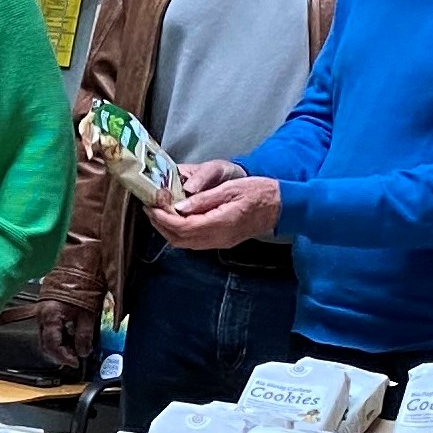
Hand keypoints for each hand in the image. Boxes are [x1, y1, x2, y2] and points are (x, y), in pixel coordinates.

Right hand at [15, 290, 92, 374]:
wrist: (80, 262)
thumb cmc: (83, 282)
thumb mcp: (88, 314)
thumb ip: (84, 336)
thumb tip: (83, 351)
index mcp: (50, 316)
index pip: (52, 345)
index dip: (64, 357)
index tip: (76, 362)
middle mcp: (41, 314)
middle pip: (46, 342)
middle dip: (60, 353)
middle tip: (75, 357)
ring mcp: (42, 309)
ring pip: (46, 335)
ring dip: (60, 343)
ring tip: (76, 345)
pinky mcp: (46, 305)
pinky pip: (49, 325)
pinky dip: (59, 333)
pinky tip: (71, 333)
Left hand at [150, 163, 280, 251]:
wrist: (281, 206)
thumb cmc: (259, 192)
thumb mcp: (230, 188)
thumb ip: (204, 199)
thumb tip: (179, 206)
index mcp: (221, 223)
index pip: (183, 227)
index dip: (164, 219)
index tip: (152, 207)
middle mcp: (219, 238)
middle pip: (180, 239)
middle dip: (161, 225)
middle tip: (150, 208)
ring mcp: (221, 242)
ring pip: (186, 244)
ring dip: (169, 230)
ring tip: (160, 213)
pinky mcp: (223, 241)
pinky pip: (195, 242)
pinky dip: (181, 233)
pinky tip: (177, 219)